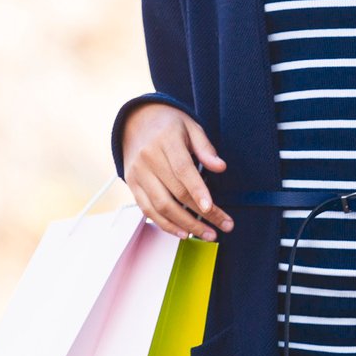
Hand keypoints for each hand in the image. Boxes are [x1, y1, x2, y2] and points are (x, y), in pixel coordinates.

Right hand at [119, 103, 233, 239]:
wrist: (135, 121)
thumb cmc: (169, 125)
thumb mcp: (191, 126)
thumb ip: (205, 147)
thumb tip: (220, 167)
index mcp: (165, 142)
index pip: (183, 170)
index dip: (197, 190)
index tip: (210, 208)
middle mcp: (147, 160)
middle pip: (175, 193)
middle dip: (200, 214)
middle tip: (223, 226)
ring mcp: (137, 175)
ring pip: (160, 206)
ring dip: (185, 224)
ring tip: (206, 234)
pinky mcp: (132, 186)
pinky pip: (147, 210)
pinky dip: (165, 224)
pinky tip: (183, 232)